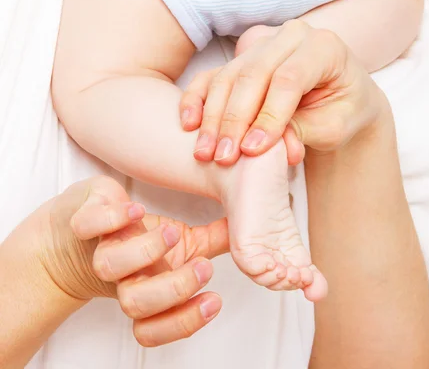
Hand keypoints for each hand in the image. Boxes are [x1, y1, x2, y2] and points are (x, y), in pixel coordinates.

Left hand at [38, 176, 228, 345]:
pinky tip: (135, 208)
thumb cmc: (130, 235)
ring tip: (172, 233)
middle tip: (203, 266)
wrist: (68, 228)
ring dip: (147, 250)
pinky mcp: (82, 219)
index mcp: (144, 288)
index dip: (183, 321)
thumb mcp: (180, 241)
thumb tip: (253, 239)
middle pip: (136, 304)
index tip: (213, 301)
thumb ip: (214, 242)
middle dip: (175, 288)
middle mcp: (120, 276)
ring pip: (111, 267)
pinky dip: (114, 217)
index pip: (153, 327)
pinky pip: (88, 224)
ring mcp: (99, 249)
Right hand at [179, 20, 384, 165]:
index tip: (252, 151)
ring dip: (214, 117)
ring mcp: (264, 43)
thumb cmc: (343, 111)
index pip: (288, 80)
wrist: (342, 98)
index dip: (268, 116)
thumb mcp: (335, 126)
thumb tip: (259, 146)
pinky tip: (190, 124)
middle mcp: (291, 37)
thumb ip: (301, 131)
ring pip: (229, 76)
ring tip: (206, 152)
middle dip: (235, 120)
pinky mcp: (243, 57)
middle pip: (253, 75)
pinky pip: (213, 75)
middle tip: (224, 157)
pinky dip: (198, 99)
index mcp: (324, 47)